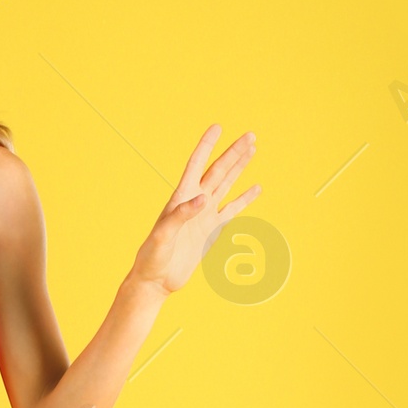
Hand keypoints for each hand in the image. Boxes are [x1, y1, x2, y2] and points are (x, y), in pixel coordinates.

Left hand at [131, 124, 259, 295]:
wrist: (156, 280)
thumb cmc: (152, 258)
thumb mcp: (162, 236)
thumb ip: (180, 216)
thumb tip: (203, 199)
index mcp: (180, 199)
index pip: (196, 165)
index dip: (206, 146)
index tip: (218, 127)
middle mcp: (194, 202)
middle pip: (217, 171)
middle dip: (233, 153)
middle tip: (250, 135)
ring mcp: (203, 216)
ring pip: (226, 185)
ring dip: (239, 168)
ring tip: (252, 150)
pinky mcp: (210, 231)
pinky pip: (231, 210)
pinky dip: (244, 199)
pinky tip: (255, 189)